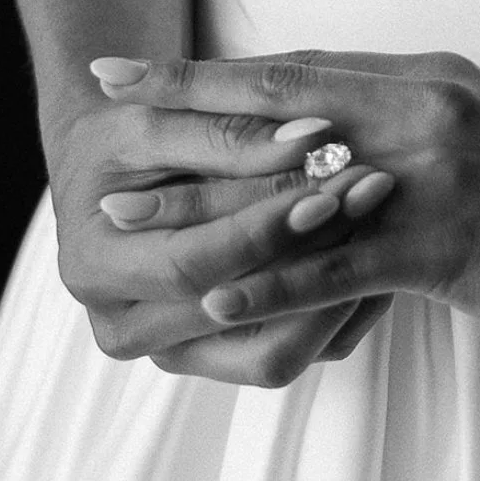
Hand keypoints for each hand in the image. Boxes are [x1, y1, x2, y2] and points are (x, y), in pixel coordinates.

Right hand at [43, 76, 396, 385]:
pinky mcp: (226, 358)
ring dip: (337, 292)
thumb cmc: (126, 134)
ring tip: (383, 222)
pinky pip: (297, 353)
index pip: (192, 262)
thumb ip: (228, 133)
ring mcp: (180, 352)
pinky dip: (340, 312)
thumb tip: (312, 137)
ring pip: (275, 354)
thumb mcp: (158, 122)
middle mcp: (130, 328)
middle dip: (310, 254)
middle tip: (373, 191)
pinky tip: (379, 256)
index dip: (261, 226)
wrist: (117, 170)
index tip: (326, 181)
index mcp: (96, 267)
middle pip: (236, 313)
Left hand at [96, 50, 479, 352]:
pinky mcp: (450, 244)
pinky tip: (218, 298)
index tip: (132, 72)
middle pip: (277, 112)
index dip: (207, 73)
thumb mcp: (475, 130)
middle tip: (99, 117)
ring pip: (296, 189)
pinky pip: (346, 265)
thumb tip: (319, 128)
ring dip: (205, 205)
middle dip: (181, 116)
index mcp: (422, 80)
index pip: (293, 72)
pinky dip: (278, 281)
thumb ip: (399, 120)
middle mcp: (419, 111)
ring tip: (130, 217)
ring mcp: (434, 176)